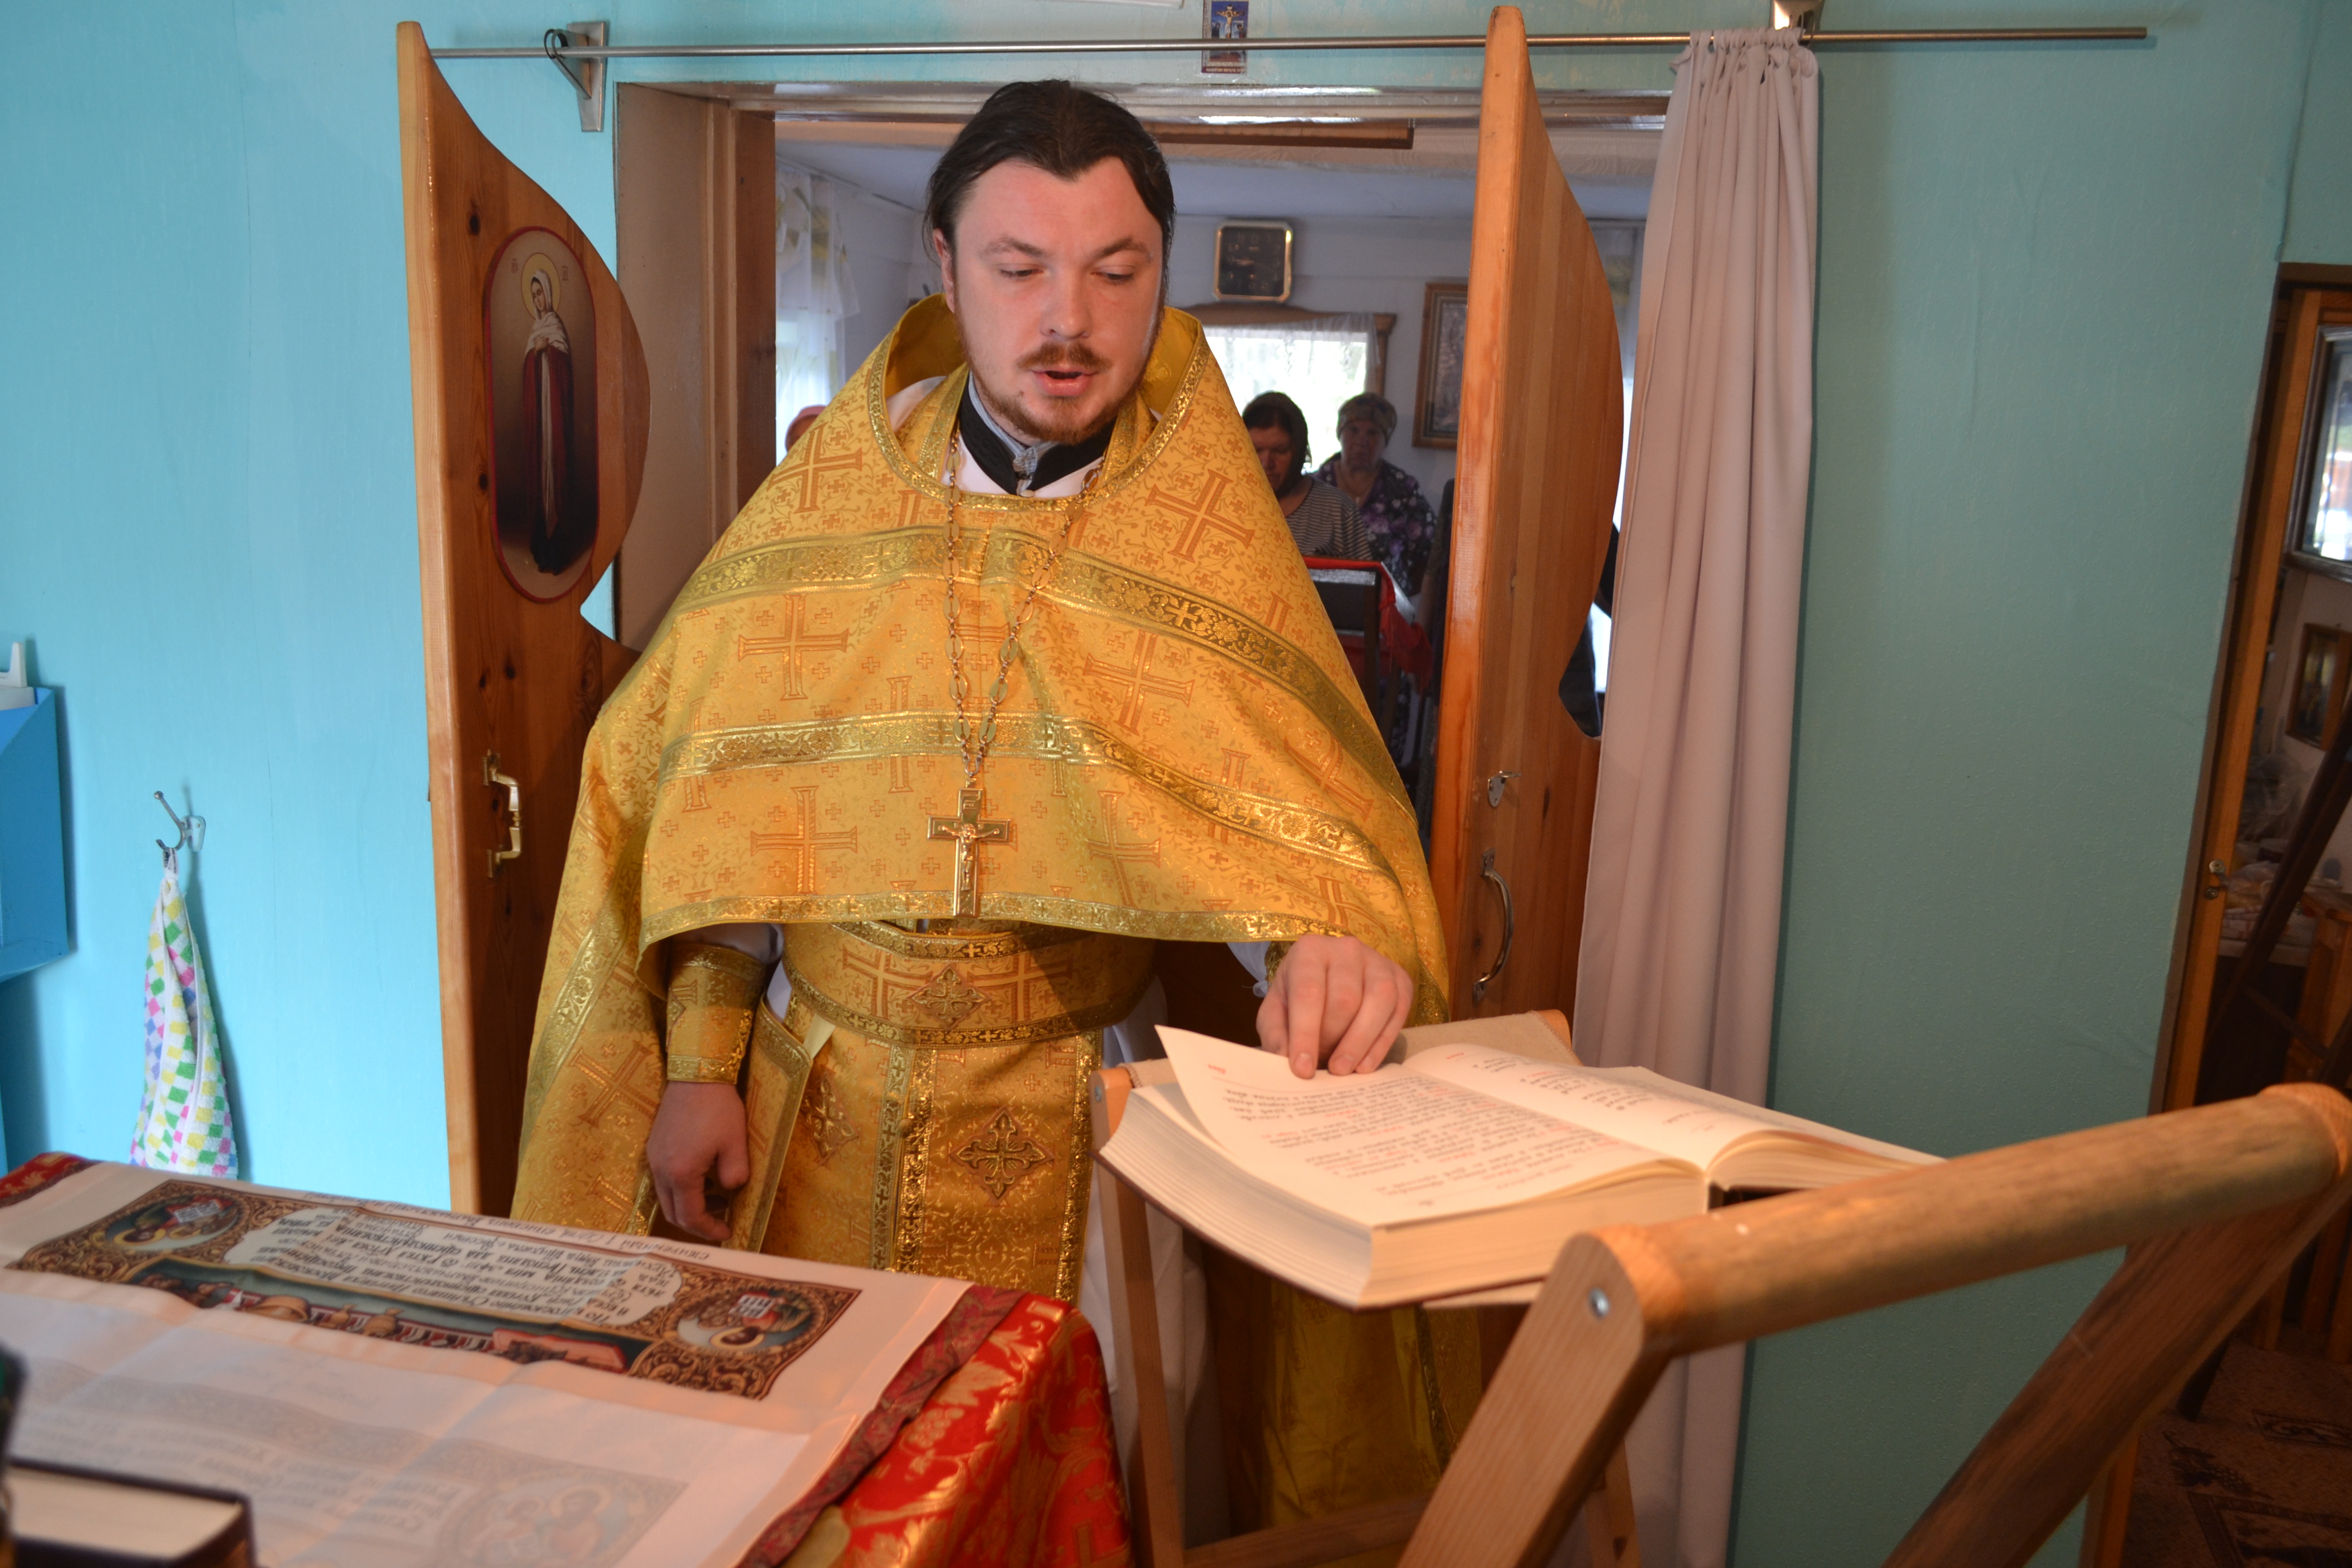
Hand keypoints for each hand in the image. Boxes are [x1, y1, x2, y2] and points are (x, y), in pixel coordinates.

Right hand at [647, 1082, 748, 1242]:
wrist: (695, 1075)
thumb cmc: (718, 1109)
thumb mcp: (735, 1143)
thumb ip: (735, 1175)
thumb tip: (732, 1190)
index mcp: (680, 1174)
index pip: (690, 1217)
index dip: (709, 1230)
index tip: (728, 1233)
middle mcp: (660, 1170)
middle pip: (673, 1212)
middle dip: (697, 1223)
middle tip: (721, 1221)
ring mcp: (653, 1158)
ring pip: (666, 1197)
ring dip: (689, 1204)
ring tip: (718, 1197)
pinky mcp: (654, 1147)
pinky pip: (663, 1179)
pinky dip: (681, 1188)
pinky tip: (703, 1177)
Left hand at [1255, 933, 1413, 1079]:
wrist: (1328, 978)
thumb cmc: (1297, 997)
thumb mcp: (1276, 1012)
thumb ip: (1277, 1035)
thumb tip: (1287, 1061)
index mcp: (1309, 951)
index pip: (1308, 993)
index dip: (1305, 1033)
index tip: (1303, 1069)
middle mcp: (1346, 950)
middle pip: (1345, 999)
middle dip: (1333, 1039)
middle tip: (1323, 1068)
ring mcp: (1378, 962)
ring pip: (1378, 1002)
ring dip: (1360, 1042)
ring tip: (1343, 1071)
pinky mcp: (1400, 980)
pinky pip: (1398, 1013)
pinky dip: (1381, 1044)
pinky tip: (1364, 1066)